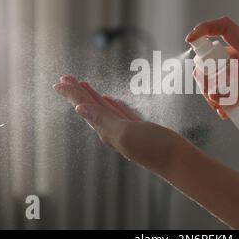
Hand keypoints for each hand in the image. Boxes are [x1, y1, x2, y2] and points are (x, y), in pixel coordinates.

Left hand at [53, 75, 186, 174]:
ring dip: (92, 96)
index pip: (85, 108)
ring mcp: (126, 130)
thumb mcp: (125, 133)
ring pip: (104, 109)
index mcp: (107, 131)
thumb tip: (79, 109)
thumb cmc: (154, 148)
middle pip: (91, 107)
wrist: (178, 160)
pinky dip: (112, 105)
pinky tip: (108, 100)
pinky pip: (120, 113)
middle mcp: (113, 131)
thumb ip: (103, 121)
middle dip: (77, 92)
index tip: (59, 81)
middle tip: (65, 78)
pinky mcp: (139, 128)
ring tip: (82, 85)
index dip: (72, 94)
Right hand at [186, 17, 238, 123]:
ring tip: (219, 110)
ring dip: (213, 91)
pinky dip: (222, 99)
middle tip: (209, 96)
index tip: (190, 42)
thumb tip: (213, 94)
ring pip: (219, 76)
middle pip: (215, 58)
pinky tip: (225, 113)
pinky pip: (228, 88)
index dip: (204, 29)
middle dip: (206, 76)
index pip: (224, 28)